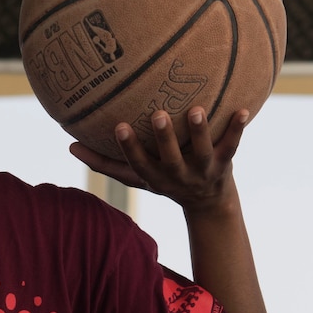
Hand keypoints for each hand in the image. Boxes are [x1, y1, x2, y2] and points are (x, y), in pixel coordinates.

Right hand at [69, 107, 246, 216]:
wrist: (208, 203)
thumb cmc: (164, 180)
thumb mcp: (135, 178)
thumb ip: (103, 163)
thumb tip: (69, 146)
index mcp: (155, 177)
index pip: (139, 164)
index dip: (130, 147)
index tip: (119, 125)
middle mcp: (178, 175)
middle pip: (171, 159)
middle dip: (165, 138)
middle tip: (159, 114)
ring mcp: (202, 170)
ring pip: (201, 152)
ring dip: (200, 132)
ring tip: (197, 109)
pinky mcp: (224, 162)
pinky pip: (232, 145)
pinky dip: (237, 129)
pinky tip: (243, 109)